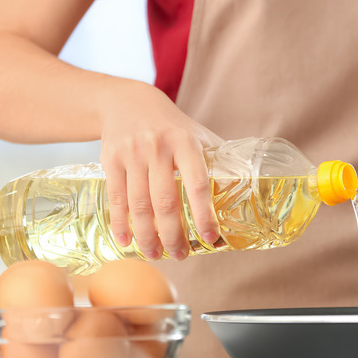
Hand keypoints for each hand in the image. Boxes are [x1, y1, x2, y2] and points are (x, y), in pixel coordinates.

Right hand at [99, 81, 223, 260]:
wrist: (127, 101)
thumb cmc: (171, 124)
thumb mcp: (197, 134)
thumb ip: (217, 158)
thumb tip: (247, 187)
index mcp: (186, 142)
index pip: (198, 184)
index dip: (204, 214)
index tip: (210, 238)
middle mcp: (158, 147)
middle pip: (165, 201)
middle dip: (173, 235)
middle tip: (180, 256)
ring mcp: (132, 154)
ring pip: (139, 204)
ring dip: (148, 236)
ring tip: (155, 254)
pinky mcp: (110, 160)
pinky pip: (116, 198)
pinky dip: (121, 223)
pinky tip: (126, 241)